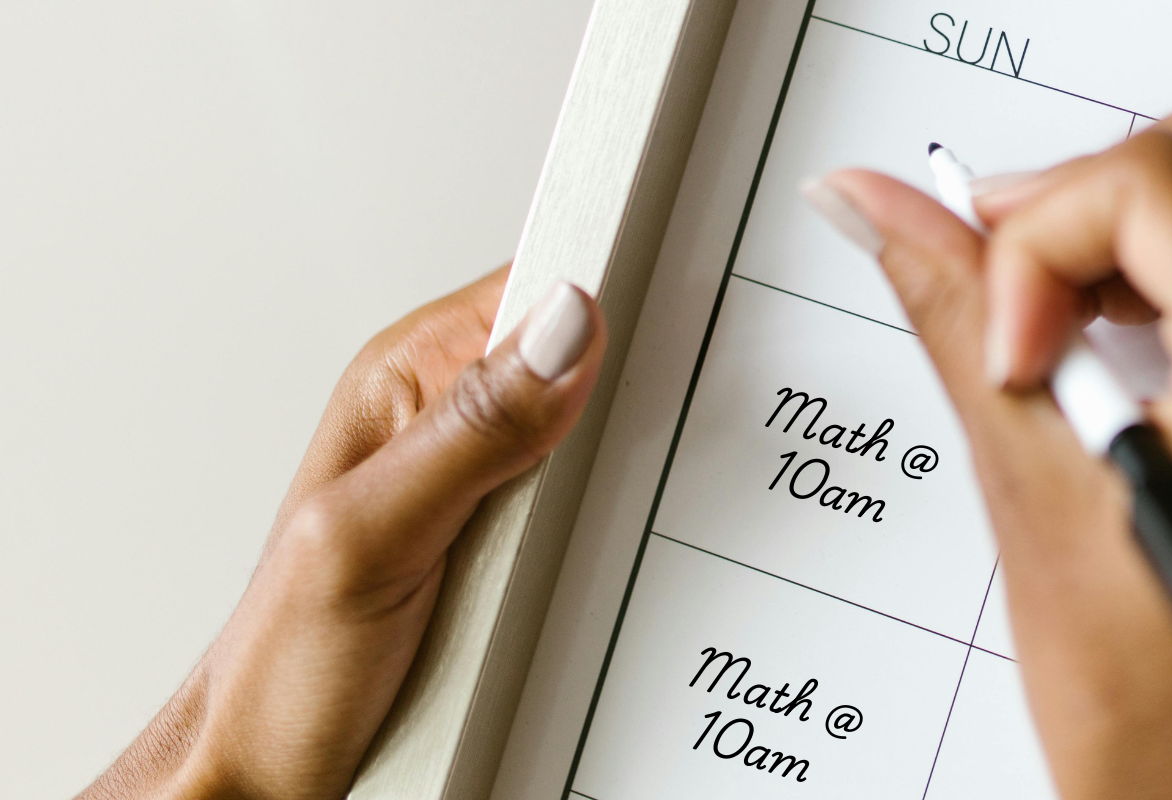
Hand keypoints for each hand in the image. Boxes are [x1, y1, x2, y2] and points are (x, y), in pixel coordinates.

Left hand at [78, 268, 605, 799]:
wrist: (273, 775)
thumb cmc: (282, 667)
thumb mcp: (372, 536)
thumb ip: (472, 431)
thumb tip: (566, 324)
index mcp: (406, 380)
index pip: (536, 289)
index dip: (610, 298)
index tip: (669, 326)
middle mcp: (451, 422)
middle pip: (588, 366)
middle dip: (631, 403)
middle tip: (636, 454)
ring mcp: (489, 487)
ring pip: (604, 448)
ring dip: (627, 486)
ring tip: (618, 523)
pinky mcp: (517, 550)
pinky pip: (597, 520)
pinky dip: (619, 542)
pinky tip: (617, 562)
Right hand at [807, 75, 1171, 797]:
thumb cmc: (1160, 715)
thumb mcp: (1035, 497)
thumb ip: (959, 317)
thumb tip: (885, 210)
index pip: (1155, 181)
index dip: (1042, 237)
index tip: (1009, 345)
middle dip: (1124, 168)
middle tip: (1033, 264)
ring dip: (1160, 213)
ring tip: (1071, 318)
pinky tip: (1118, 350)